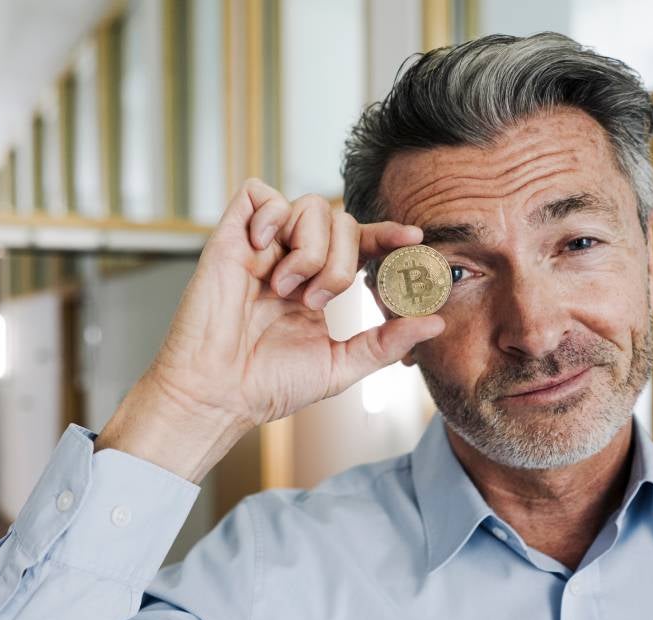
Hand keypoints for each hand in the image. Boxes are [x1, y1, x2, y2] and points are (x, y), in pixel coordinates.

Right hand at [96, 179, 445, 481]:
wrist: (217, 392)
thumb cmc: (268, 385)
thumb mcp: (340, 366)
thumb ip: (387, 342)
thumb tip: (435, 322)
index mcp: (319, 285)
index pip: (363, 242)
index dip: (389, 234)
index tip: (414, 240)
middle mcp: (292, 260)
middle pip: (341, 220)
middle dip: (340, 262)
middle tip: (314, 301)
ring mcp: (262, 247)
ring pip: (308, 204)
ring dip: (308, 247)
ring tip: (286, 288)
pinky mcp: (230, 237)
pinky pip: (259, 194)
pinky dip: (269, 216)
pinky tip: (262, 251)